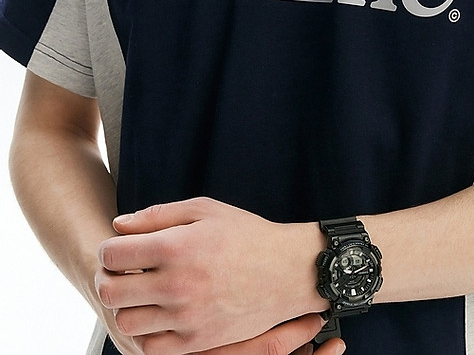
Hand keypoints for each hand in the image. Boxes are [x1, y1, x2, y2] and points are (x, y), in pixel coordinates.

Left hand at [95, 198, 327, 354]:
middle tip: (123, 272)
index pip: (113, 254)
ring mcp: (185, 317)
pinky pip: (151, 346)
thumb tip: (117, 226)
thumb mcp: (205, 209)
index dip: (109, 249)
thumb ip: (157, 215)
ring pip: (127, 321)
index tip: (119, 248)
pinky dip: (148, 331)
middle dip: (110, 278)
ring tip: (144, 292)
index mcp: (175, 247)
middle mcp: (176, 285)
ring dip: (128, 306)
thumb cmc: (246, 234)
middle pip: (111, 291)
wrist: (287, 271)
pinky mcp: (196, 342)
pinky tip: (161, 312)